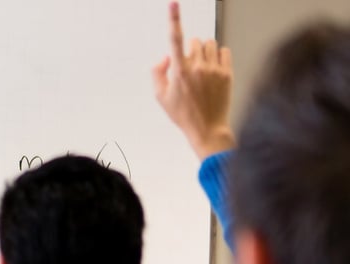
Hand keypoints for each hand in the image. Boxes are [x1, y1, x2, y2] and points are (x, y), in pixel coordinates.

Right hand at [152, 2, 234, 158]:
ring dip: (205, 51)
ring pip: (210, 44)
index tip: (173, 4)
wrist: (207, 129)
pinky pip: (224, 51)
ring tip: (202, 68)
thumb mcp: (160, 97)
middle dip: (191, 49)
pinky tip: (213, 69)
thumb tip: (166, 57)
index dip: (173, 19)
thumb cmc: (182, 114)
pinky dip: (218, 56)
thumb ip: (157, 73)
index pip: (175, 40)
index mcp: (179, 72)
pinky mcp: (227, 73)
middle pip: (196, 41)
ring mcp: (214, 70)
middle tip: (189, 66)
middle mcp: (197, 67)